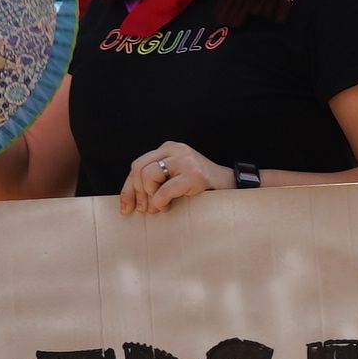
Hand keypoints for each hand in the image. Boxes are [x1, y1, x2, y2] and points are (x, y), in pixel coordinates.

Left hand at [119, 142, 235, 215]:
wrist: (231, 186)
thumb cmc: (201, 186)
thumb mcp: (174, 178)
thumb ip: (155, 181)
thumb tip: (131, 201)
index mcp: (168, 148)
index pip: (138, 165)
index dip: (128, 188)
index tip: (126, 207)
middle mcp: (175, 149)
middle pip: (139, 169)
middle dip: (137, 193)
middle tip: (145, 210)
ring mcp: (185, 160)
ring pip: (148, 176)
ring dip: (150, 197)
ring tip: (159, 207)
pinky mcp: (194, 175)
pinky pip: (164, 190)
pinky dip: (161, 202)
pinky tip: (167, 207)